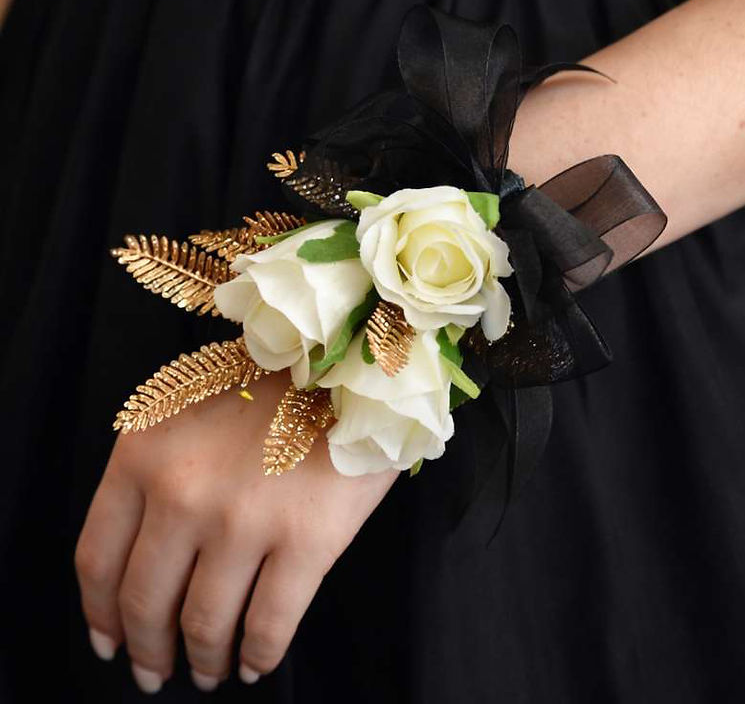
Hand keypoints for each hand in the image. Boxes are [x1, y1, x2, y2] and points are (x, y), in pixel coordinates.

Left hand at [73, 367, 399, 692]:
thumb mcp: (190, 407)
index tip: (110, 640)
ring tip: (209, 672)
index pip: (99, 557)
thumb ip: (157, 472)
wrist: (356, 363)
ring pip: (205, 622)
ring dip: (203, 660)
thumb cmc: (275, 381)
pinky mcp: (307, 541)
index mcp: (144, 453)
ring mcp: (244, 521)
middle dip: (149, 649)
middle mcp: (183, 493)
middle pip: (145, 600)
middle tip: (156, 670)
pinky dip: (258, 656)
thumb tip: (150, 560)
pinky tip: (255, 663)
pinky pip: (269, 625)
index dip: (101, 613)